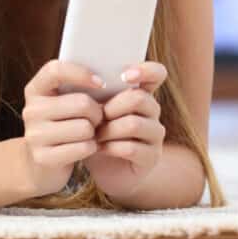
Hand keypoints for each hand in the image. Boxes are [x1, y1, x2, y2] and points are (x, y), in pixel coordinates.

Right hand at [21, 58, 105, 197]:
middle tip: (96, 119)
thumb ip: (78, 86)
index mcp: (35, 90)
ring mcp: (34, 135)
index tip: (101, 83)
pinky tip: (84, 148)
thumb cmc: (62, 124)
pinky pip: (83, 148)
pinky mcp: (43, 157)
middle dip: (97, 112)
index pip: (55, 71)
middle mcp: (31, 110)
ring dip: (94, 133)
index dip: (81, 73)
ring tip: (87, 134)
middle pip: (82, 103)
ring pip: (85, 128)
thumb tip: (115, 77)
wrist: (41, 163)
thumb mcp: (63, 102)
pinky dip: (91, 148)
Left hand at [82, 61, 167, 200]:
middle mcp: (152, 111)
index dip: (145, 70)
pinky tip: (99, 149)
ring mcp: (155, 134)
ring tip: (94, 135)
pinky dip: (110, 148)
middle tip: (94, 117)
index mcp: (140, 93)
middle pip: (138, 98)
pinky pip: (131, 148)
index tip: (124, 76)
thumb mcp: (93, 109)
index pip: (156, 73)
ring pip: (133, 124)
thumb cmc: (95, 131)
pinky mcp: (152, 157)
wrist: (102, 168)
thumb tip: (81, 72)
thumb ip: (93, 91)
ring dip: (108, 130)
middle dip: (111, 108)